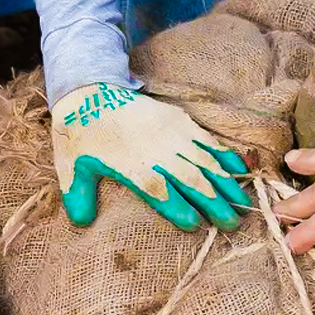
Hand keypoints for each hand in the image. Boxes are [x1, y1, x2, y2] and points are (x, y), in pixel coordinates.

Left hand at [51, 83, 249, 230]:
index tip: (195, 224)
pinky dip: (225, 155)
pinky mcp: (179, 120)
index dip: (178, 208)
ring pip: (205, 161)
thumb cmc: (81, 134)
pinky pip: (207, 140)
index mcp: (132, 165)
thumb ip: (78, 195)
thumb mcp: (71, 166)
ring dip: (226, 184)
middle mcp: (157, 151)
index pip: (159, 191)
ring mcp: (172, 134)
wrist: (91, 90)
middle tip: (233, 224)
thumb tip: (81, 222)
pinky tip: (240, 169)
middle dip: (214, 203)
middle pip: (191, 180)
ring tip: (244, 204)